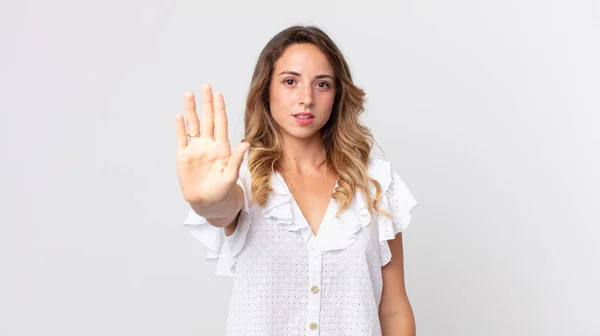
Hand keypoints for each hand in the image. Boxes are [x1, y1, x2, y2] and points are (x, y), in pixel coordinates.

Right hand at [175, 84, 249, 206]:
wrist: (208, 203)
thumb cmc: (223, 191)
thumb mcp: (231, 176)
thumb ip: (237, 159)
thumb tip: (246, 143)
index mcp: (222, 148)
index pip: (220, 124)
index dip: (219, 109)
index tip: (218, 94)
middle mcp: (209, 144)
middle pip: (207, 119)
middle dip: (206, 103)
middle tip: (206, 86)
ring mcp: (196, 149)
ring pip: (193, 125)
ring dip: (191, 110)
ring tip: (189, 94)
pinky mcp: (184, 156)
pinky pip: (182, 138)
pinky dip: (180, 127)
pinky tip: (179, 115)